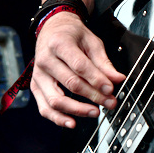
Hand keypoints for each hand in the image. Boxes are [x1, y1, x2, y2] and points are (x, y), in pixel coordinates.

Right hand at [31, 11, 125, 128]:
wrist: (52, 29)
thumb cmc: (72, 35)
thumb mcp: (91, 41)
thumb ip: (103, 62)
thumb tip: (118, 79)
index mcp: (59, 44)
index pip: (80, 66)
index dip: (96, 80)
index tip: (111, 89)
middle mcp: (45, 60)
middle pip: (71, 84)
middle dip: (93, 96)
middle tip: (110, 102)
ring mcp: (38, 75)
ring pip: (56, 99)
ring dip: (77, 110)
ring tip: (95, 113)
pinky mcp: (35, 87)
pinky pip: (44, 108)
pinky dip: (58, 118)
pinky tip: (72, 122)